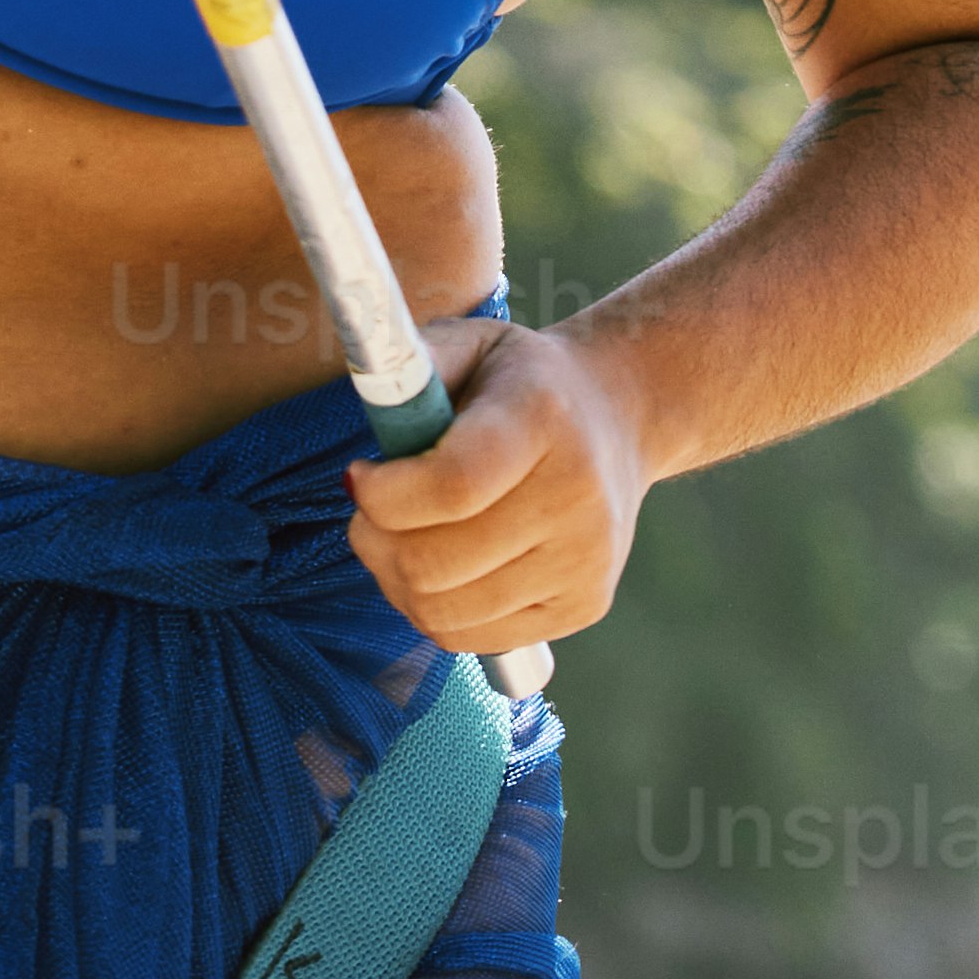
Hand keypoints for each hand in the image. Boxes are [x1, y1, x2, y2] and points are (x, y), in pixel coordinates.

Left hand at [346, 316, 648, 652]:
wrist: (620, 415)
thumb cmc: (522, 381)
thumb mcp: (472, 341)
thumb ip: (413, 365)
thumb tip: (366, 406)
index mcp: (543, 418)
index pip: (453, 484)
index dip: (384, 494)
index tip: (358, 475)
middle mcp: (576, 497)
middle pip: (437, 561)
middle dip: (374, 539)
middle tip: (366, 510)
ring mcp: (585, 561)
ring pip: (444, 611)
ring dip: (394, 579)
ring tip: (395, 538)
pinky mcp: (583, 606)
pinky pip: (471, 637)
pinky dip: (431, 611)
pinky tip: (434, 567)